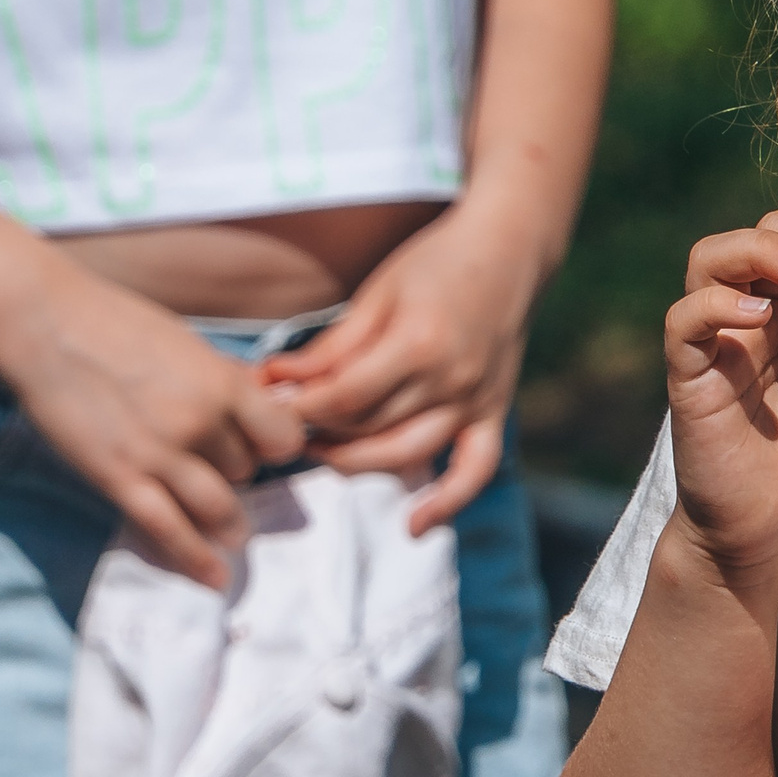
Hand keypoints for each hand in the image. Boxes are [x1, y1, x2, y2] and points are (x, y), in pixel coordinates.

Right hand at [0, 273, 303, 588]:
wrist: (42, 321)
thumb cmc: (114, 322)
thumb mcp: (187, 341)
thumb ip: (224, 378)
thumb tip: (260, 401)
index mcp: (223, 383)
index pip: (282, 437)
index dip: (277, 445)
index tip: (264, 447)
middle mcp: (201, 422)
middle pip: (245, 471)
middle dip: (234, 471)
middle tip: (216, 467)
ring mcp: (160, 454)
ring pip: (218, 506)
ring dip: (227, 521)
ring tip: (232, 532)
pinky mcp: (119, 477)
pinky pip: (169, 530)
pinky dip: (196, 559)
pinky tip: (215, 578)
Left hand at [262, 212, 528, 533]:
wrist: (510, 250)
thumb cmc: (438, 261)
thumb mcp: (378, 294)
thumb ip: (333, 346)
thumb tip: (276, 380)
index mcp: (417, 344)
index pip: (343, 398)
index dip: (299, 408)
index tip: (267, 405)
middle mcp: (449, 381)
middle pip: (369, 428)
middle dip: (318, 432)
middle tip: (284, 428)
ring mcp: (474, 401)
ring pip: (405, 453)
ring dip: (357, 461)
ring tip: (322, 451)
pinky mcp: (492, 412)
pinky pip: (474, 471)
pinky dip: (448, 502)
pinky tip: (415, 525)